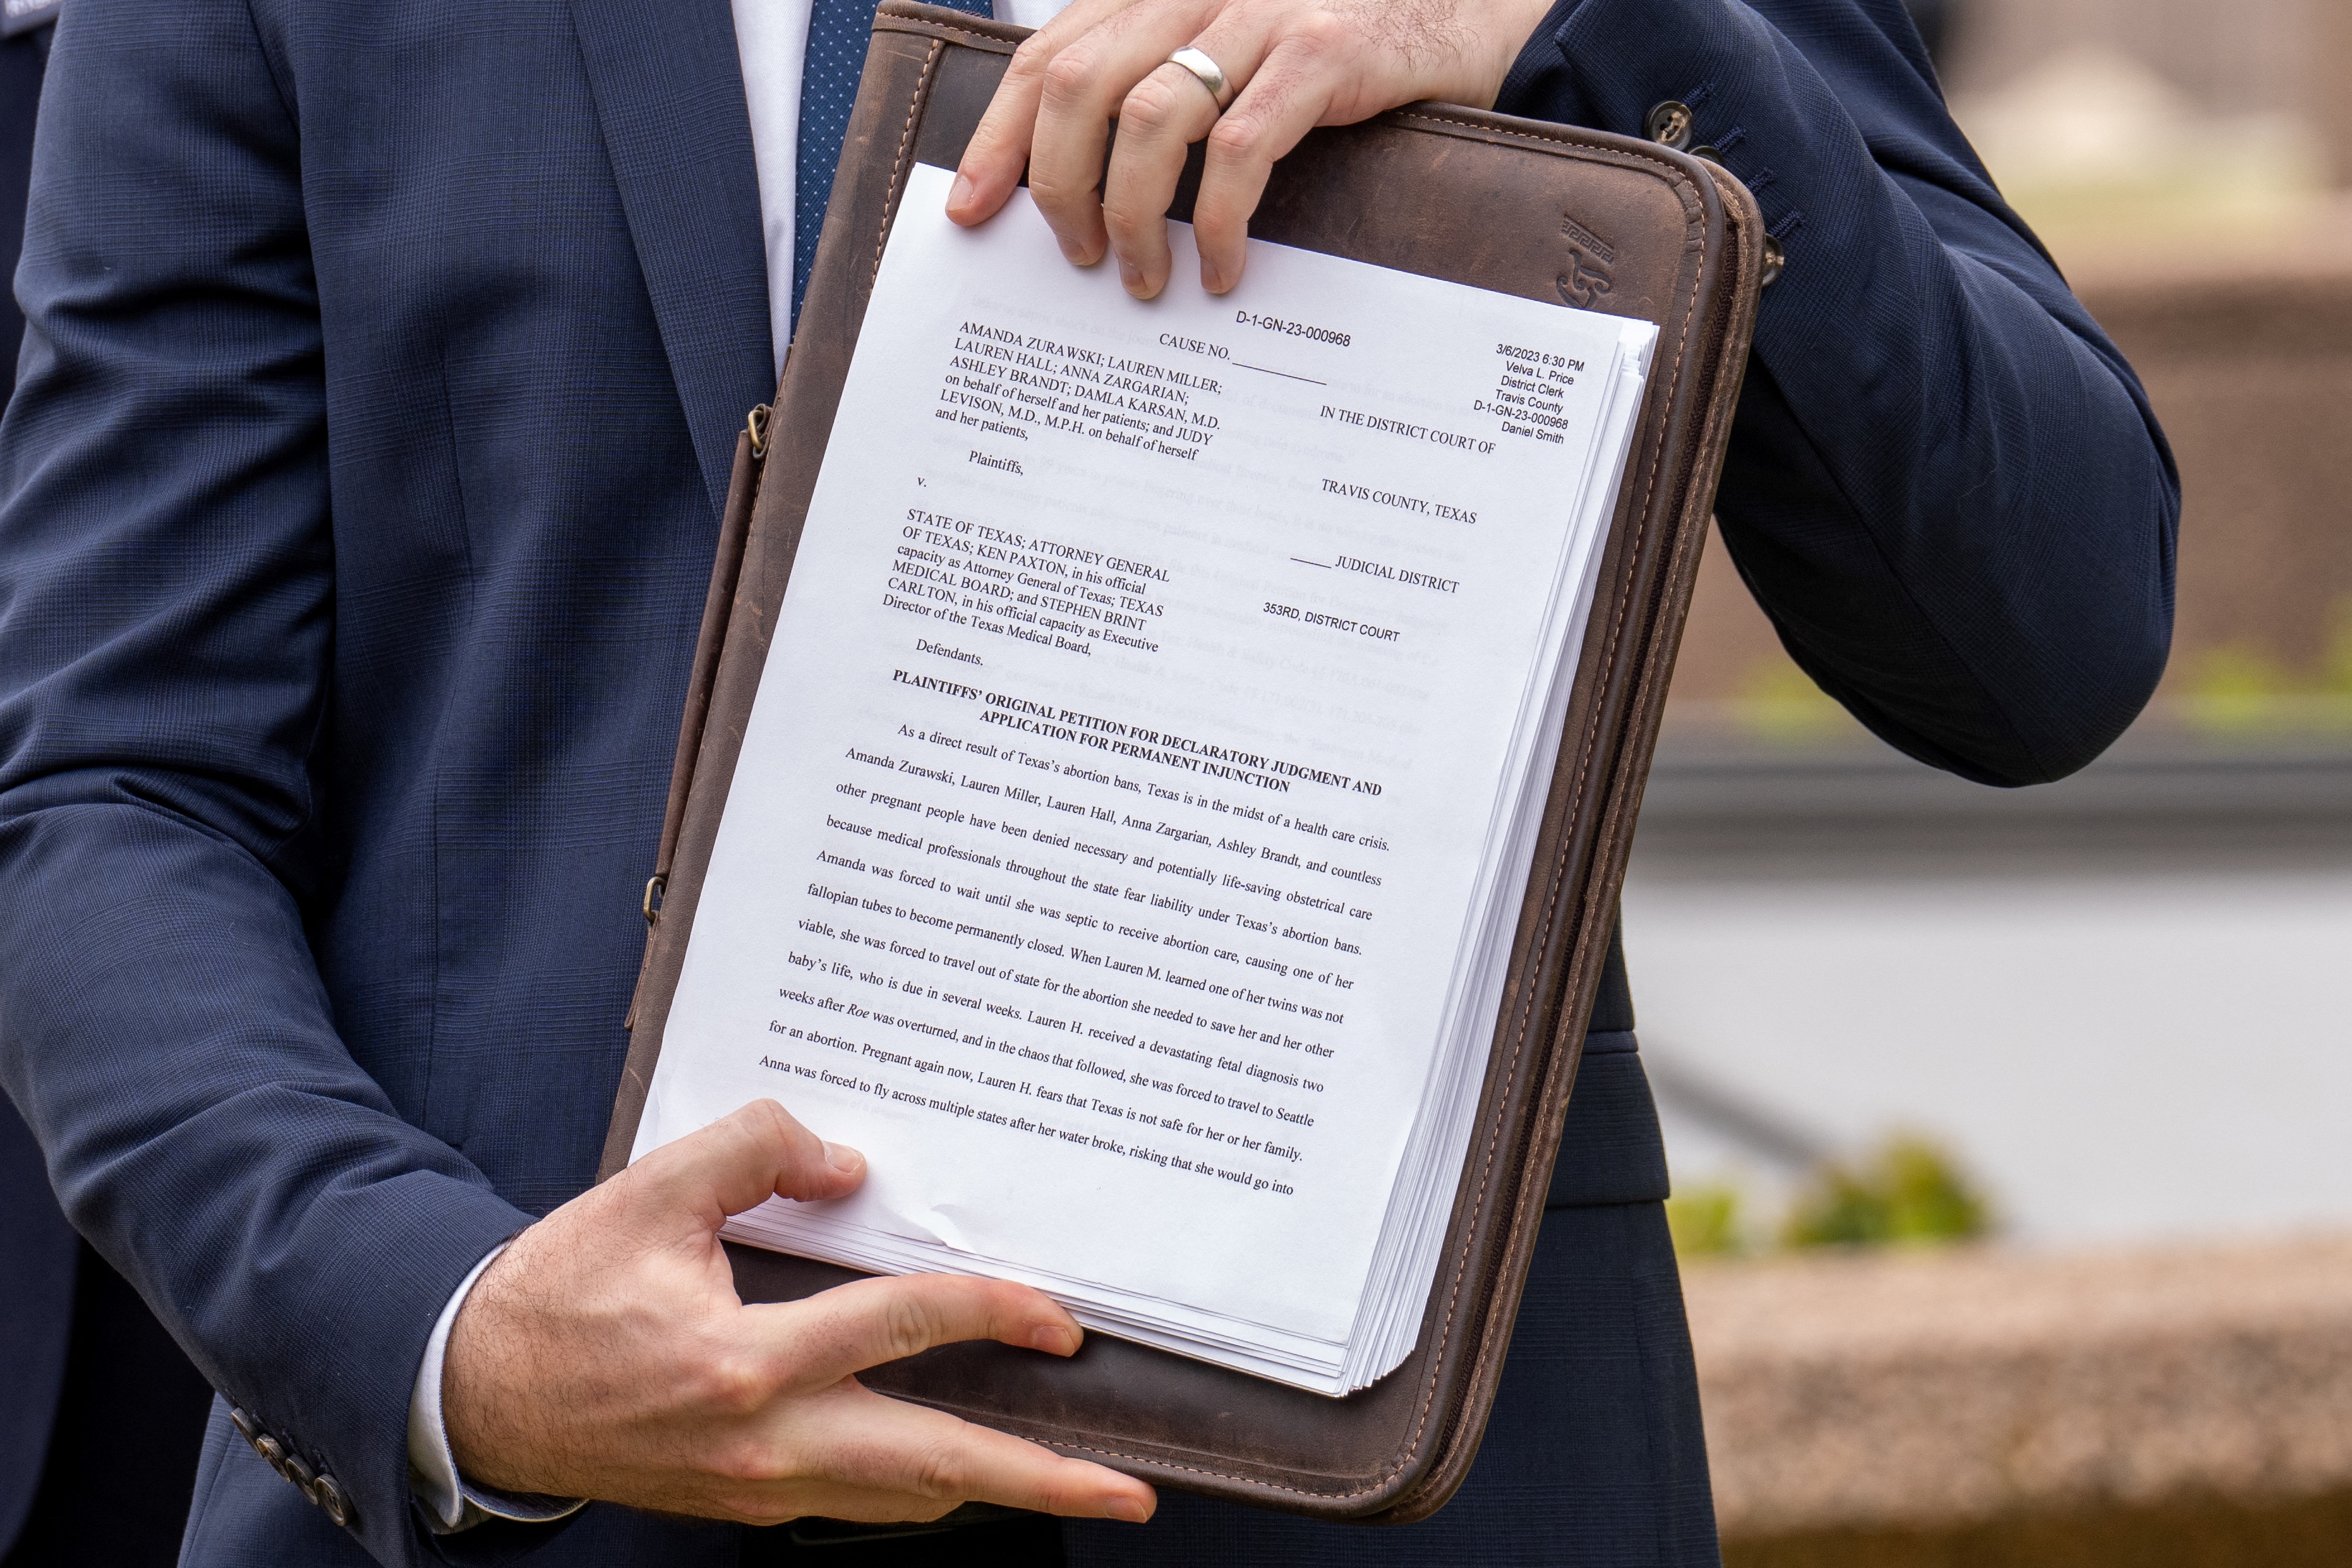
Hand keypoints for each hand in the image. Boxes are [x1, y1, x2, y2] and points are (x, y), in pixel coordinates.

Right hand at [442, 1099, 1155, 1525]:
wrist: (477, 1392)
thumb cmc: (561, 1292)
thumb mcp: (650, 1193)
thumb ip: (754, 1152)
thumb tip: (849, 1168)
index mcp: (745, 1366)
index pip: (903, 1330)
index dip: (991, 1312)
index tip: (1059, 1318)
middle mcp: (765, 1445)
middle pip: (934, 1469)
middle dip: (1041, 1483)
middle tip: (1127, 1493)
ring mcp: (757, 1490)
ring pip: (903, 1500)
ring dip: (991, 1493)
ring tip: (1068, 1484)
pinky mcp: (745, 1504)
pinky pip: (856, 1502)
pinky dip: (918, 1486)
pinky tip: (954, 1465)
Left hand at [947, 0, 1555, 297]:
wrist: (1470, 13)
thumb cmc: (1342, 50)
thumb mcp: (1233, 53)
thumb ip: (1161, 88)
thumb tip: (1081, 188)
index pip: (1046, 56)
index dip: (1000, 136)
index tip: (972, 208)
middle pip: (1077, 88)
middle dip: (1058, 188)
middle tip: (1077, 258)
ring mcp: (1260, 16)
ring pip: (1144, 120)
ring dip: (1132, 217)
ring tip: (1144, 278)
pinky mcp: (1322, 55)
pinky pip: (1237, 149)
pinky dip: (1216, 220)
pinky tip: (1221, 267)